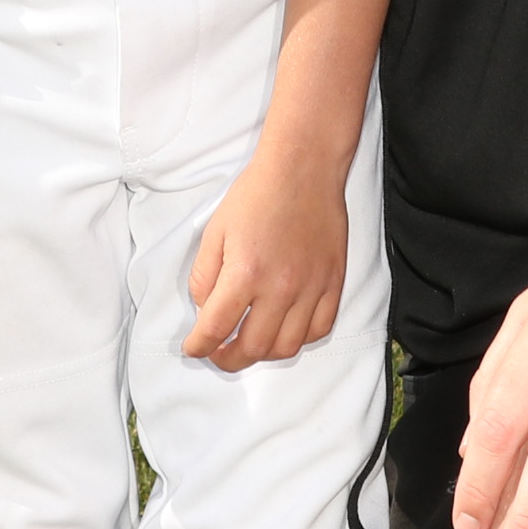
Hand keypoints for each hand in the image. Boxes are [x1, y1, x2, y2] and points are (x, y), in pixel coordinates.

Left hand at [179, 147, 348, 373]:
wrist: (303, 168)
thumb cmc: (257, 194)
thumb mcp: (214, 231)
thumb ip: (204, 276)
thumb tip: (206, 310)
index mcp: (245, 271)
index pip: (215, 328)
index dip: (199, 346)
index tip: (194, 348)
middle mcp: (280, 286)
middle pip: (252, 348)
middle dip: (228, 359)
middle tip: (218, 354)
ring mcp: (311, 287)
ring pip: (287, 347)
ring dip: (263, 354)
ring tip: (250, 344)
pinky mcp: (333, 282)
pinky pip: (320, 329)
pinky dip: (300, 339)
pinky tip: (284, 330)